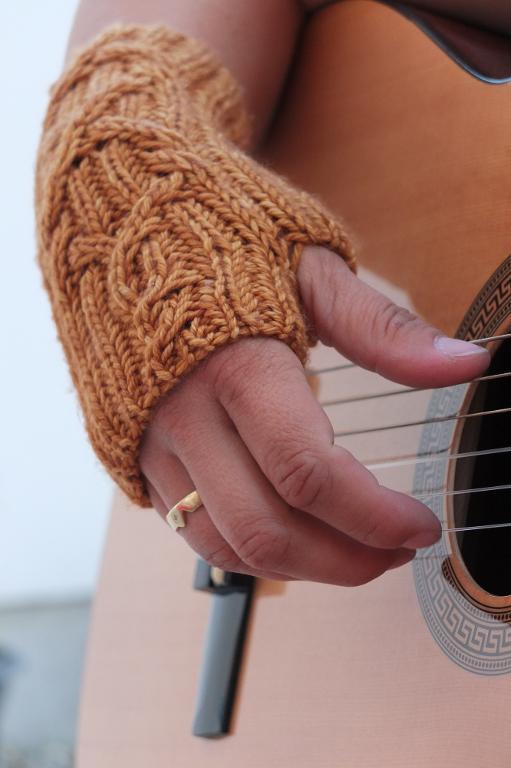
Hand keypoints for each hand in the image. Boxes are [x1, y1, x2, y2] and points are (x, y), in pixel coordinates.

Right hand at [139, 246, 488, 585]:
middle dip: (345, 560)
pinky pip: (191, 529)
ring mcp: (153, 441)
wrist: (118, 223)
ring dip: (300, 567)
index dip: (374, 515)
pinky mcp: (137, 454)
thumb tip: (466, 363)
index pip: (307, 472)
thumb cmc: (216, 236)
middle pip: (267, 527)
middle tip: (395, 551)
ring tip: (352, 552)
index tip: (420, 525)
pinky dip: (250, 550)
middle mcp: (184, 414)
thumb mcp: (308, 268)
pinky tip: (294, 532)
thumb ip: (384, 329)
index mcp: (235, 363)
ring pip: (224, 544)